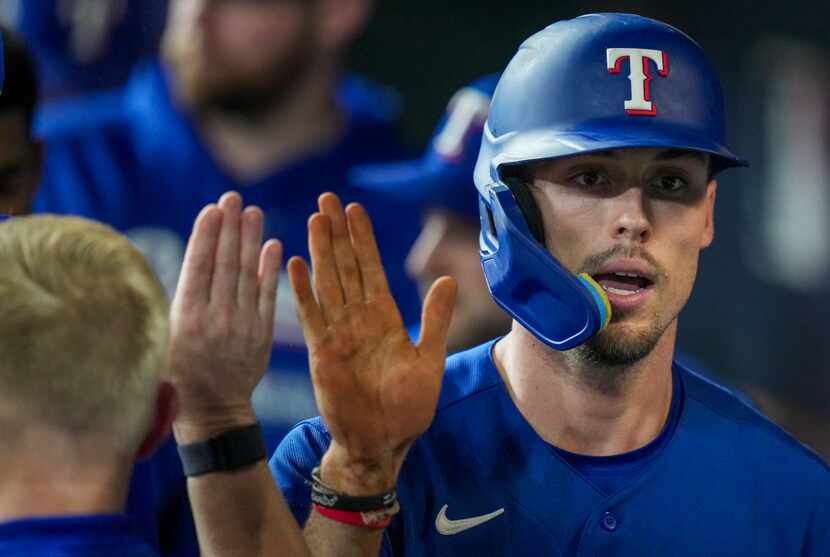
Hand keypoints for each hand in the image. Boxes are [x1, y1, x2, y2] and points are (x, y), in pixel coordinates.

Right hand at [170, 192, 281, 442]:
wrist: (212, 410)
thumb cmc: (179, 371)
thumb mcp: (165, 338)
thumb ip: (181, 300)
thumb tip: (195, 257)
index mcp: (186, 319)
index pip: (198, 267)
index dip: (207, 236)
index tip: (213, 208)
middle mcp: (216, 319)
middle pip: (225, 264)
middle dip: (230, 228)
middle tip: (234, 198)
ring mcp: (242, 326)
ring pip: (248, 275)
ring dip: (251, 241)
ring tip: (254, 212)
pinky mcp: (262, 334)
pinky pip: (269, 297)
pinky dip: (271, 270)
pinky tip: (273, 245)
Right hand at [288, 193, 456, 493]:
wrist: (382, 443)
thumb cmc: (408, 407)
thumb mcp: (430, 359)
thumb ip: (435, 319)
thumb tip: (447, 280)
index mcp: (385, 317)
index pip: (372, 268)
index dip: (363, 239)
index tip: (355, 209)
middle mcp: (359, 319)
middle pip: (346, 266)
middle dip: (338, 233)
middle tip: (328, 198)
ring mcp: (338, 333)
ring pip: (327, 282)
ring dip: (320, 251)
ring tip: (315, 219)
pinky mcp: (322, 352)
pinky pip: (311, 315)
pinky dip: (302, 290)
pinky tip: (294, 263)